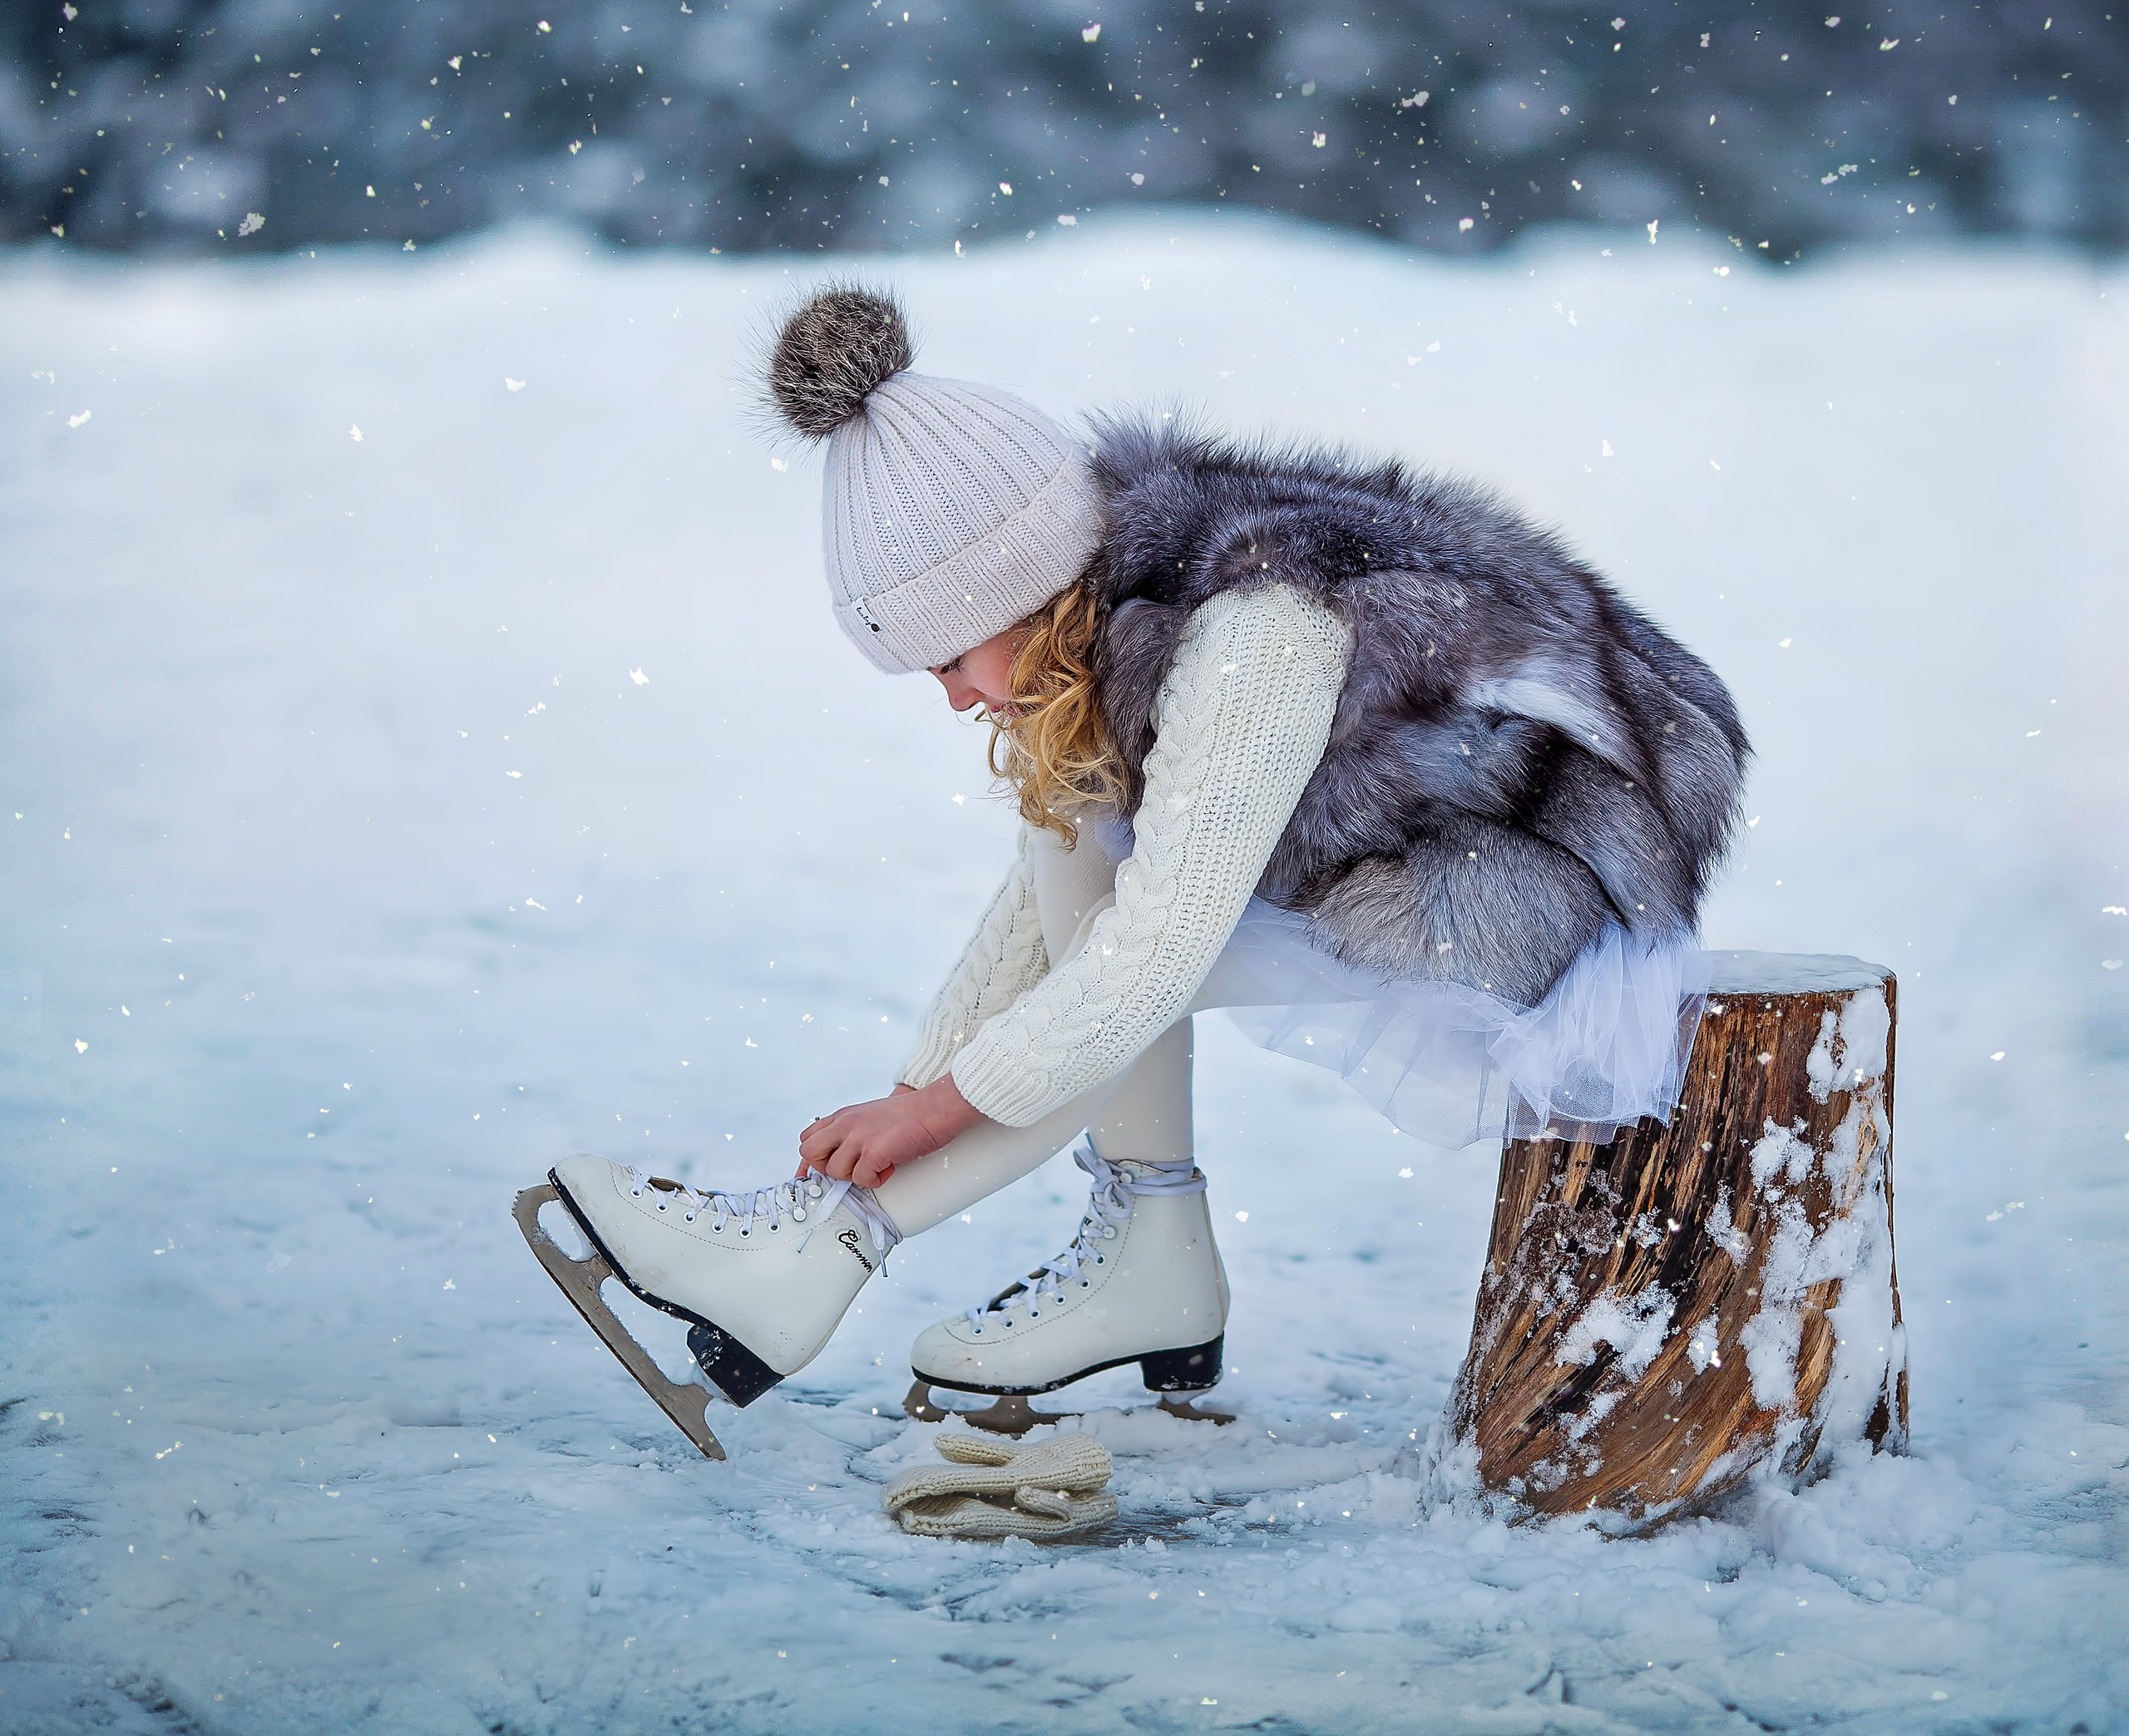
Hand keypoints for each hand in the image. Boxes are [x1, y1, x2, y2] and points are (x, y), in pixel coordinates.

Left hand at [797, 1075, 984, 1189]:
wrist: (935, 1109)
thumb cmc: (911, 1114)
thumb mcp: (871, 1116)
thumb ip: (853, 1132)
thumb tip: (845, 1156)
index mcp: (844, 1116)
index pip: (808, 1138)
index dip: (811, 1160)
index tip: (816, 1174)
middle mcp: (846, 1124)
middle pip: (809, 1152)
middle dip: (825, 1168)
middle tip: (850, 1169)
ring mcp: (859, 1137)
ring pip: (834, 1171)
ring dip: (855, 1177)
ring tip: (876, 1167)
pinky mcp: (874, 1151)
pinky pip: (861, 1179)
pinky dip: (875, 1181)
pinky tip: (888, 1169)